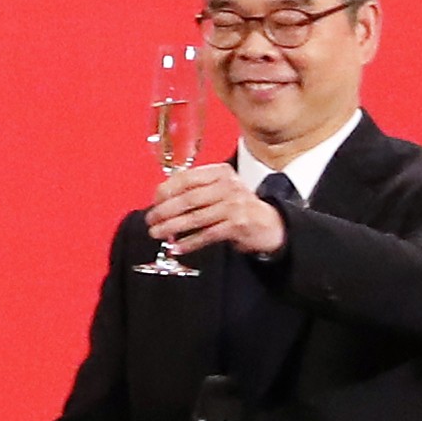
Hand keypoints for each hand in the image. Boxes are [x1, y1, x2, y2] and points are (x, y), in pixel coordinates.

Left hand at [145, 163, 284, 259]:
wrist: (270, 223)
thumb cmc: (238, 207)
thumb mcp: (220, 190)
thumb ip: (196, 190)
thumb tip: (162, 201)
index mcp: (220, 173)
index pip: (186, 178)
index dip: (166, 190)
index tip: (154, 202)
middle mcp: (228, 186)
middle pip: (188, 198)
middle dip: (165, 210)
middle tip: (151, 220)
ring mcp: (234, 205)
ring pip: (196, 217)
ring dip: (173, 227)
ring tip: (157, 233)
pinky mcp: (238, 224)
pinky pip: (208, 234)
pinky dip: (190, 242)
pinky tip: (178, 247)